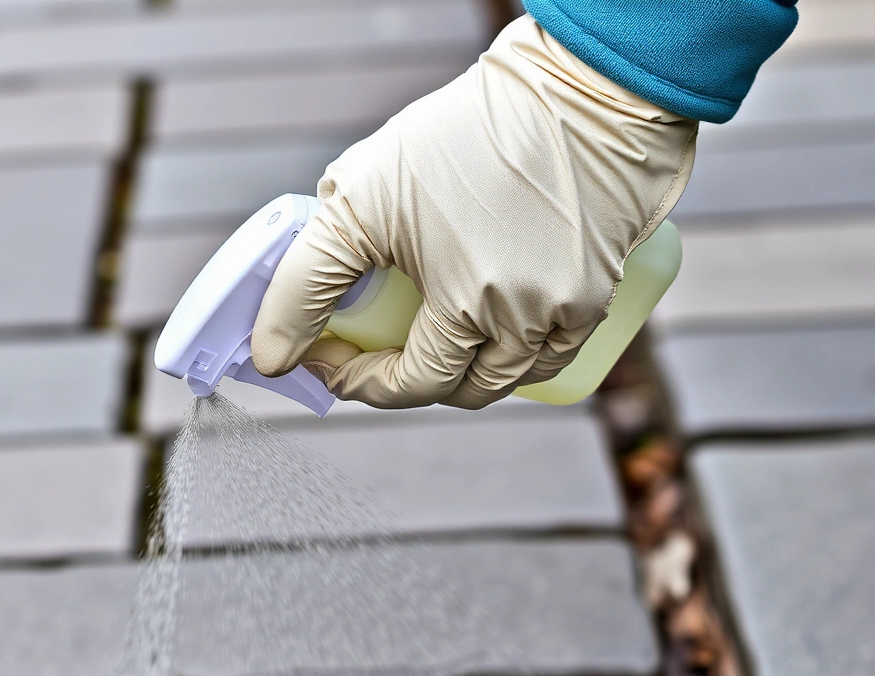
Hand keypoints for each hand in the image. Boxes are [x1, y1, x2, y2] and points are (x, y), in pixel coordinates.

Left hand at [248, 15, 697, 409]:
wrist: (576, 87)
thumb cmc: (466, 132)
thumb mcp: (361, 197)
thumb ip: (306, 279)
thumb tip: (270, 355)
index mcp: (467, 305)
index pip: (408, 385)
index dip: (358, 380)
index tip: (326, 355)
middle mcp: (526, 321)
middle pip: (464, 389)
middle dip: (410, 378)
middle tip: (373, 344)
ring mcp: (572, 311)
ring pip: (514, 377)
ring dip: (469, 368)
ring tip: (433, 329)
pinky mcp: (604, 292)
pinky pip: (557, 351)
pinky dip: (522, 351)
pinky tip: (494, 322)